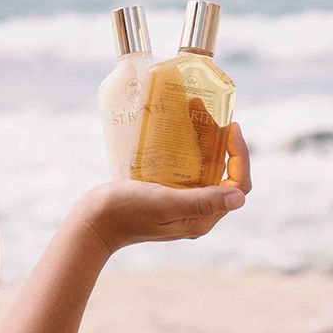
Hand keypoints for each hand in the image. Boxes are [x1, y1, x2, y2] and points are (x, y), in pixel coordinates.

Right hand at [72, 122, 251, 255]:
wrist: (92, 221)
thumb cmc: (126, 211)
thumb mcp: (164, 202)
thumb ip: (201, 202)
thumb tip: (239, 199)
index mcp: (202, 218)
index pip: (237, 185)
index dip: (240, 156)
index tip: (231, 127)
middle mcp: (196, 213)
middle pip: (222, 173)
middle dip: (219, 141)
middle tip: (205, 111)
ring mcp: (180, 204)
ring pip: (204, 168)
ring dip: (203, 141)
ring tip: (193, 113)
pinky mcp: (164, 195)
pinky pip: (185, 169)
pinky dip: (185, 148)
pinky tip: (174, 131)